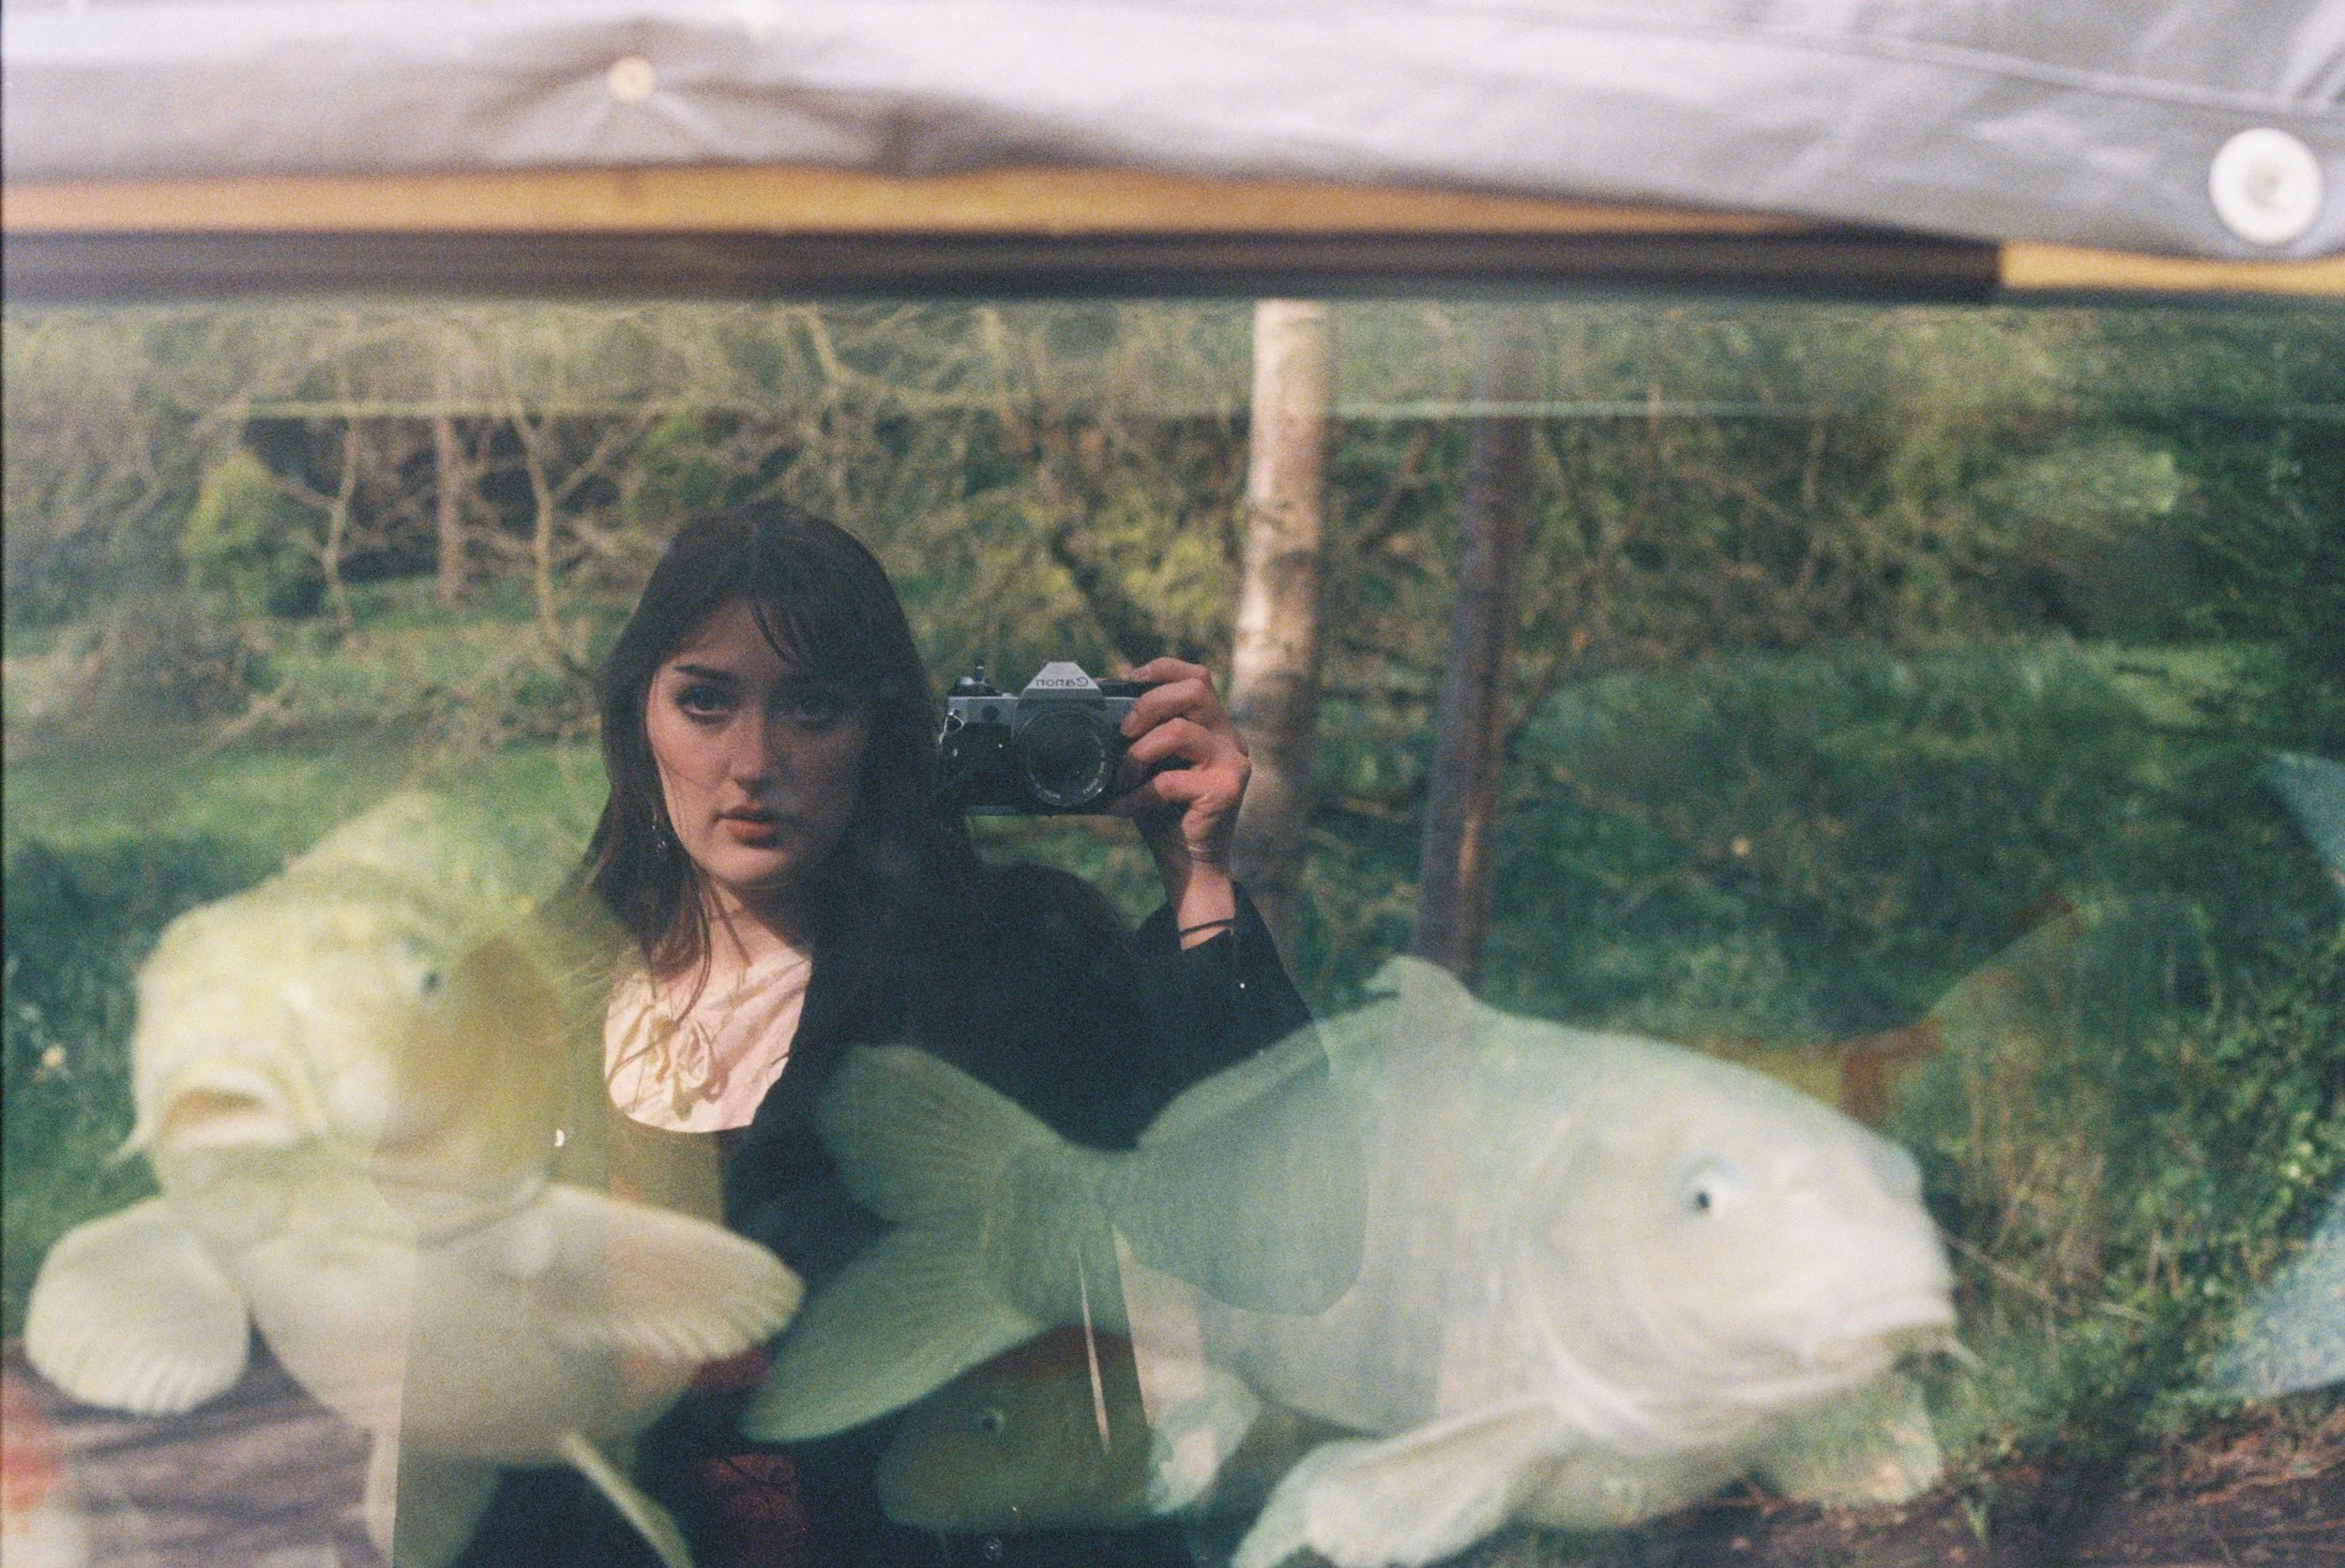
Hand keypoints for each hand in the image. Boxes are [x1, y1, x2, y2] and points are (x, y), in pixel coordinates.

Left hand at [1110, 657, 1248, 939]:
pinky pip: (1170, 780)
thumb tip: (1096, 706)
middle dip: (1149, 704)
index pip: (1197, 676)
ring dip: (1139, 753)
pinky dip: (1138, 794)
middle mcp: (1230, 738)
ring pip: (1179, 732)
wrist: (1188, 865)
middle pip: (1195, 690)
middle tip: (1124, 731)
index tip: (1129, 681)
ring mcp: (1233, 762)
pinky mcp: (1227, 789)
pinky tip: (1125, 808)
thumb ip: (1140, 736)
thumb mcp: (1151, 766)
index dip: (1162, 669)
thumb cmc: (1165, 814)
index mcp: (1214, 726)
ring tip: (1122, 778)